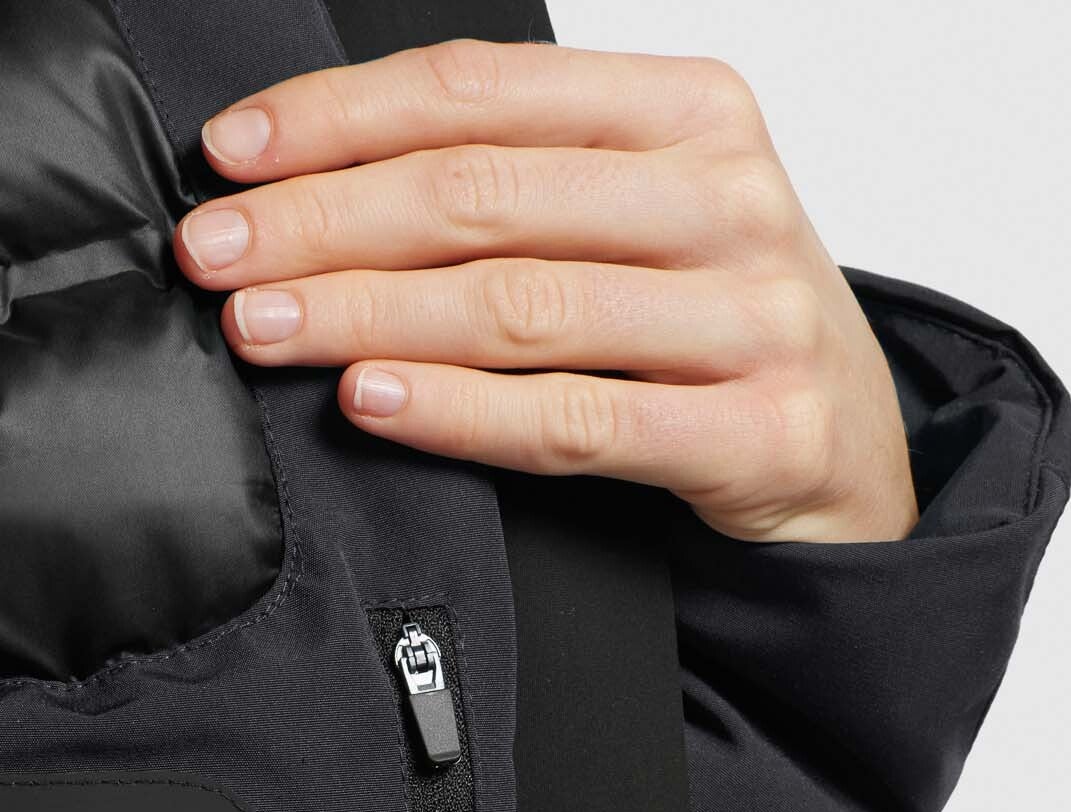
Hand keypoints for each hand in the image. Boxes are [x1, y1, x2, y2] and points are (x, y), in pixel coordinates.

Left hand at [175, 40, 916, 544]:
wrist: (854, 459)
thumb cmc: (717, 330)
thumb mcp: (640, 220)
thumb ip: (519, 187)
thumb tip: (322, 189)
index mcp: (689, 111)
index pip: (481, 93)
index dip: (341, 118)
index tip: (232, 155)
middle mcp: (725, 196)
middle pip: (482, 196)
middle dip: (323, 222)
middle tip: (216, 254)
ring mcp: (749, 313)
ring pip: (517, 305)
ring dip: (366, 315)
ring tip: (261, 327)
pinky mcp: (753, 430)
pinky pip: (574, 420)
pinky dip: (458, 412)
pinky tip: (371, 401)